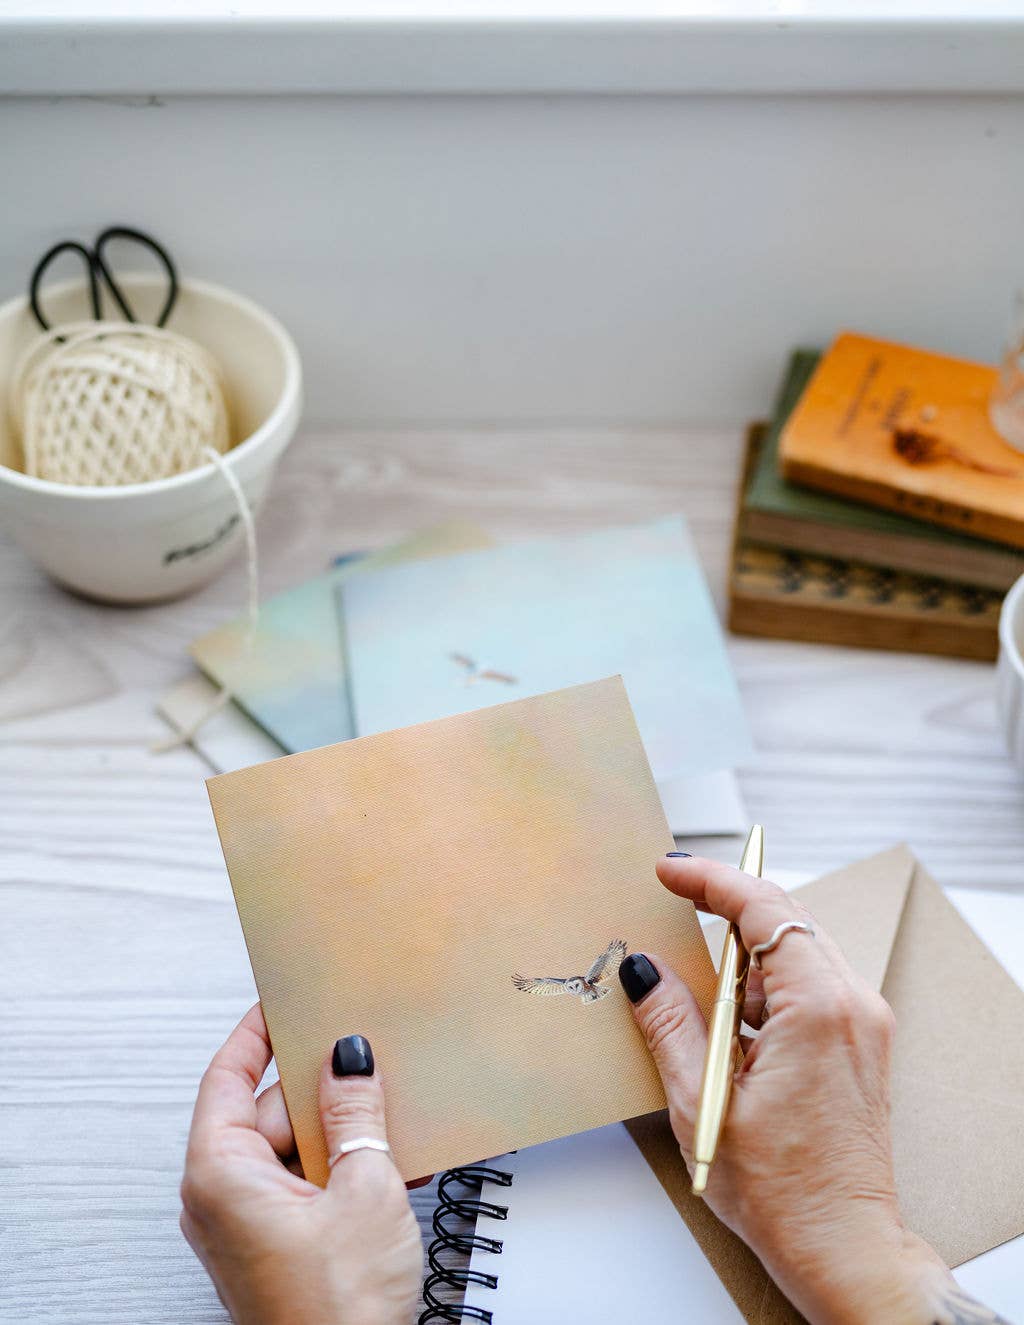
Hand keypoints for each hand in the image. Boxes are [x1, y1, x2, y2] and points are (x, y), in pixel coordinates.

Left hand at [180, 1006, 422, 1324]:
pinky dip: (344, 1168)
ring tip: (392, 1118)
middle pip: (270, 1109)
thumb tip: (349, 1057)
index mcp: (220, 1172)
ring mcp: (248, 1223)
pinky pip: (307, 1182)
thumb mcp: (364, 1188)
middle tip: (367, 1058)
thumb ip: (355, 1111)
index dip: (258, 1031)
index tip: (284, 997)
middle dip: (322, 1087)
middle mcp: (221, 1195)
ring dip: (343, 1132)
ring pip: (296, 1147)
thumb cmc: (335, 1313)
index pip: (227, 1075)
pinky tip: (393, 1162)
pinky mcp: (277, 1243)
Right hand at [619, 854, 984, 1324]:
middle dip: (726, 909)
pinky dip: (766, 987)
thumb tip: (643, 969)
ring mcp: (863, 1024)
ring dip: (744, 957)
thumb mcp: (703, 1100)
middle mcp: (852, 1005)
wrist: (842, 1245)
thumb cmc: (781, 1190)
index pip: (765, 910)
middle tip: (674, 900)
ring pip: (797, 954)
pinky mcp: (860, 1043)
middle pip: (786, 922)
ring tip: (696, 984)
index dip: (713, 880)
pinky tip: (730, 1020)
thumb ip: (670, 1022)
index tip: (671, 871)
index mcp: (818, 1009)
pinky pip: (810, 986)